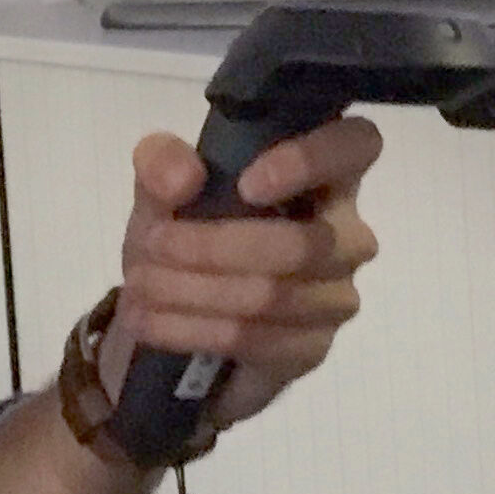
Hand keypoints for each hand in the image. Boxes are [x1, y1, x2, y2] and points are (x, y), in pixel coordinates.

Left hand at [100, 117, 385, 432]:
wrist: (173, 315)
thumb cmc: (186, 234)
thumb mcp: (159, 193)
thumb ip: (161, 165)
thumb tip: (183, 177)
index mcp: (321, 174)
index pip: (357, 145)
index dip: (312, 160)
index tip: (247, 185)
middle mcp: (346, 233)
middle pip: (305, 244)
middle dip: (214, 246)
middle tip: (152, 244)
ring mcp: (336, 296)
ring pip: (274, 296)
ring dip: (192, 291)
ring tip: (137, 285)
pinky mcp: (312, 348)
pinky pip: (257, 340)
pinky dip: (191, 329)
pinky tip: (148, 322)